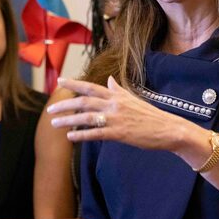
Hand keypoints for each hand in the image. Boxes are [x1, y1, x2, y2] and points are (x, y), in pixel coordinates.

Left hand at [47, 76, 189, 150]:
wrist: (168, 129)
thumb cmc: (150, 116)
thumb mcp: (133, 98)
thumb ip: (118, 90)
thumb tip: (109, 80)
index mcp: (117, 95)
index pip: (91, 86)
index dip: (74, 83)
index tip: (59, 81)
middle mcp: (114, 104)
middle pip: (84, 101)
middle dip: (65, 105)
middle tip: (50, 110)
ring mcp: (116, 118)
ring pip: (87, 117)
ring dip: (68, 121)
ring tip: (54, 124)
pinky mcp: (119, 133)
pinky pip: (96, 133)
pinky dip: (82, 135)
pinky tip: (70, 137)